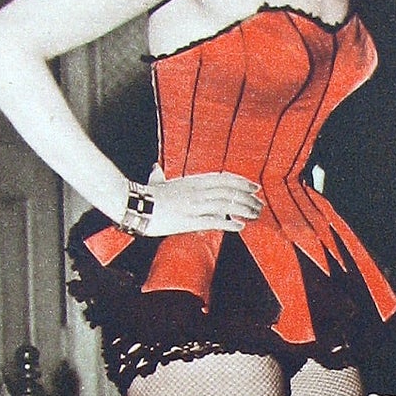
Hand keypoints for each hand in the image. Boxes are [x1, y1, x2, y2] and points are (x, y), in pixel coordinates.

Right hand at [137, 168, 262, 234]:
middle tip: (259, 204)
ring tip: (256, 215)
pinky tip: (240, 226)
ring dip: (244, 209)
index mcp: (192, 181)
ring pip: (226, 205)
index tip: (254, 187)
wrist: (135, 205)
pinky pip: (214, 221)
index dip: (241, 182)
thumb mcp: (157, 182)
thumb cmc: (145, 195)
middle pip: (229, 191)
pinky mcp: (189, 220)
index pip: (223, 178)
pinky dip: (229, 223)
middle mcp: (197, 191)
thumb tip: (156, 169)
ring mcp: (194, 205)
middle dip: (247, 197)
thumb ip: (160, 176)